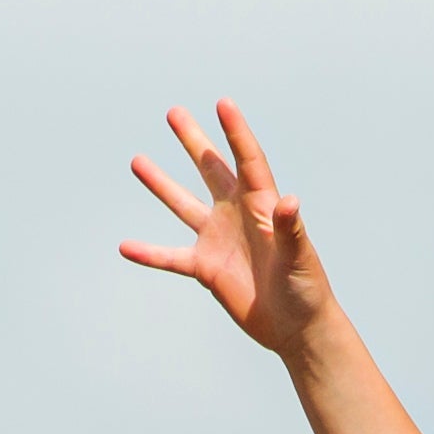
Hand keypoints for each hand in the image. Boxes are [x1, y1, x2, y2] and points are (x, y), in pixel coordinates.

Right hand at [121, 99, 330, 357]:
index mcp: (262, 207)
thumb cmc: (307, 290)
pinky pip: (171, 258)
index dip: (236, 133)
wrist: (297, 329)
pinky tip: (125, 247)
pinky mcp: (206, 268)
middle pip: (211, 171)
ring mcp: (218, 240)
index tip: (223, 104)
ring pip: (183, 205)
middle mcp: (236, 216)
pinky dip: (149, 253)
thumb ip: (291, 229)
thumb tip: (289, 200)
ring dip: (161, 184)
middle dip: (194, 142)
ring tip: (138, 161)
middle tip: (174, 113)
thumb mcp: (299, 258)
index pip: (248, 162)